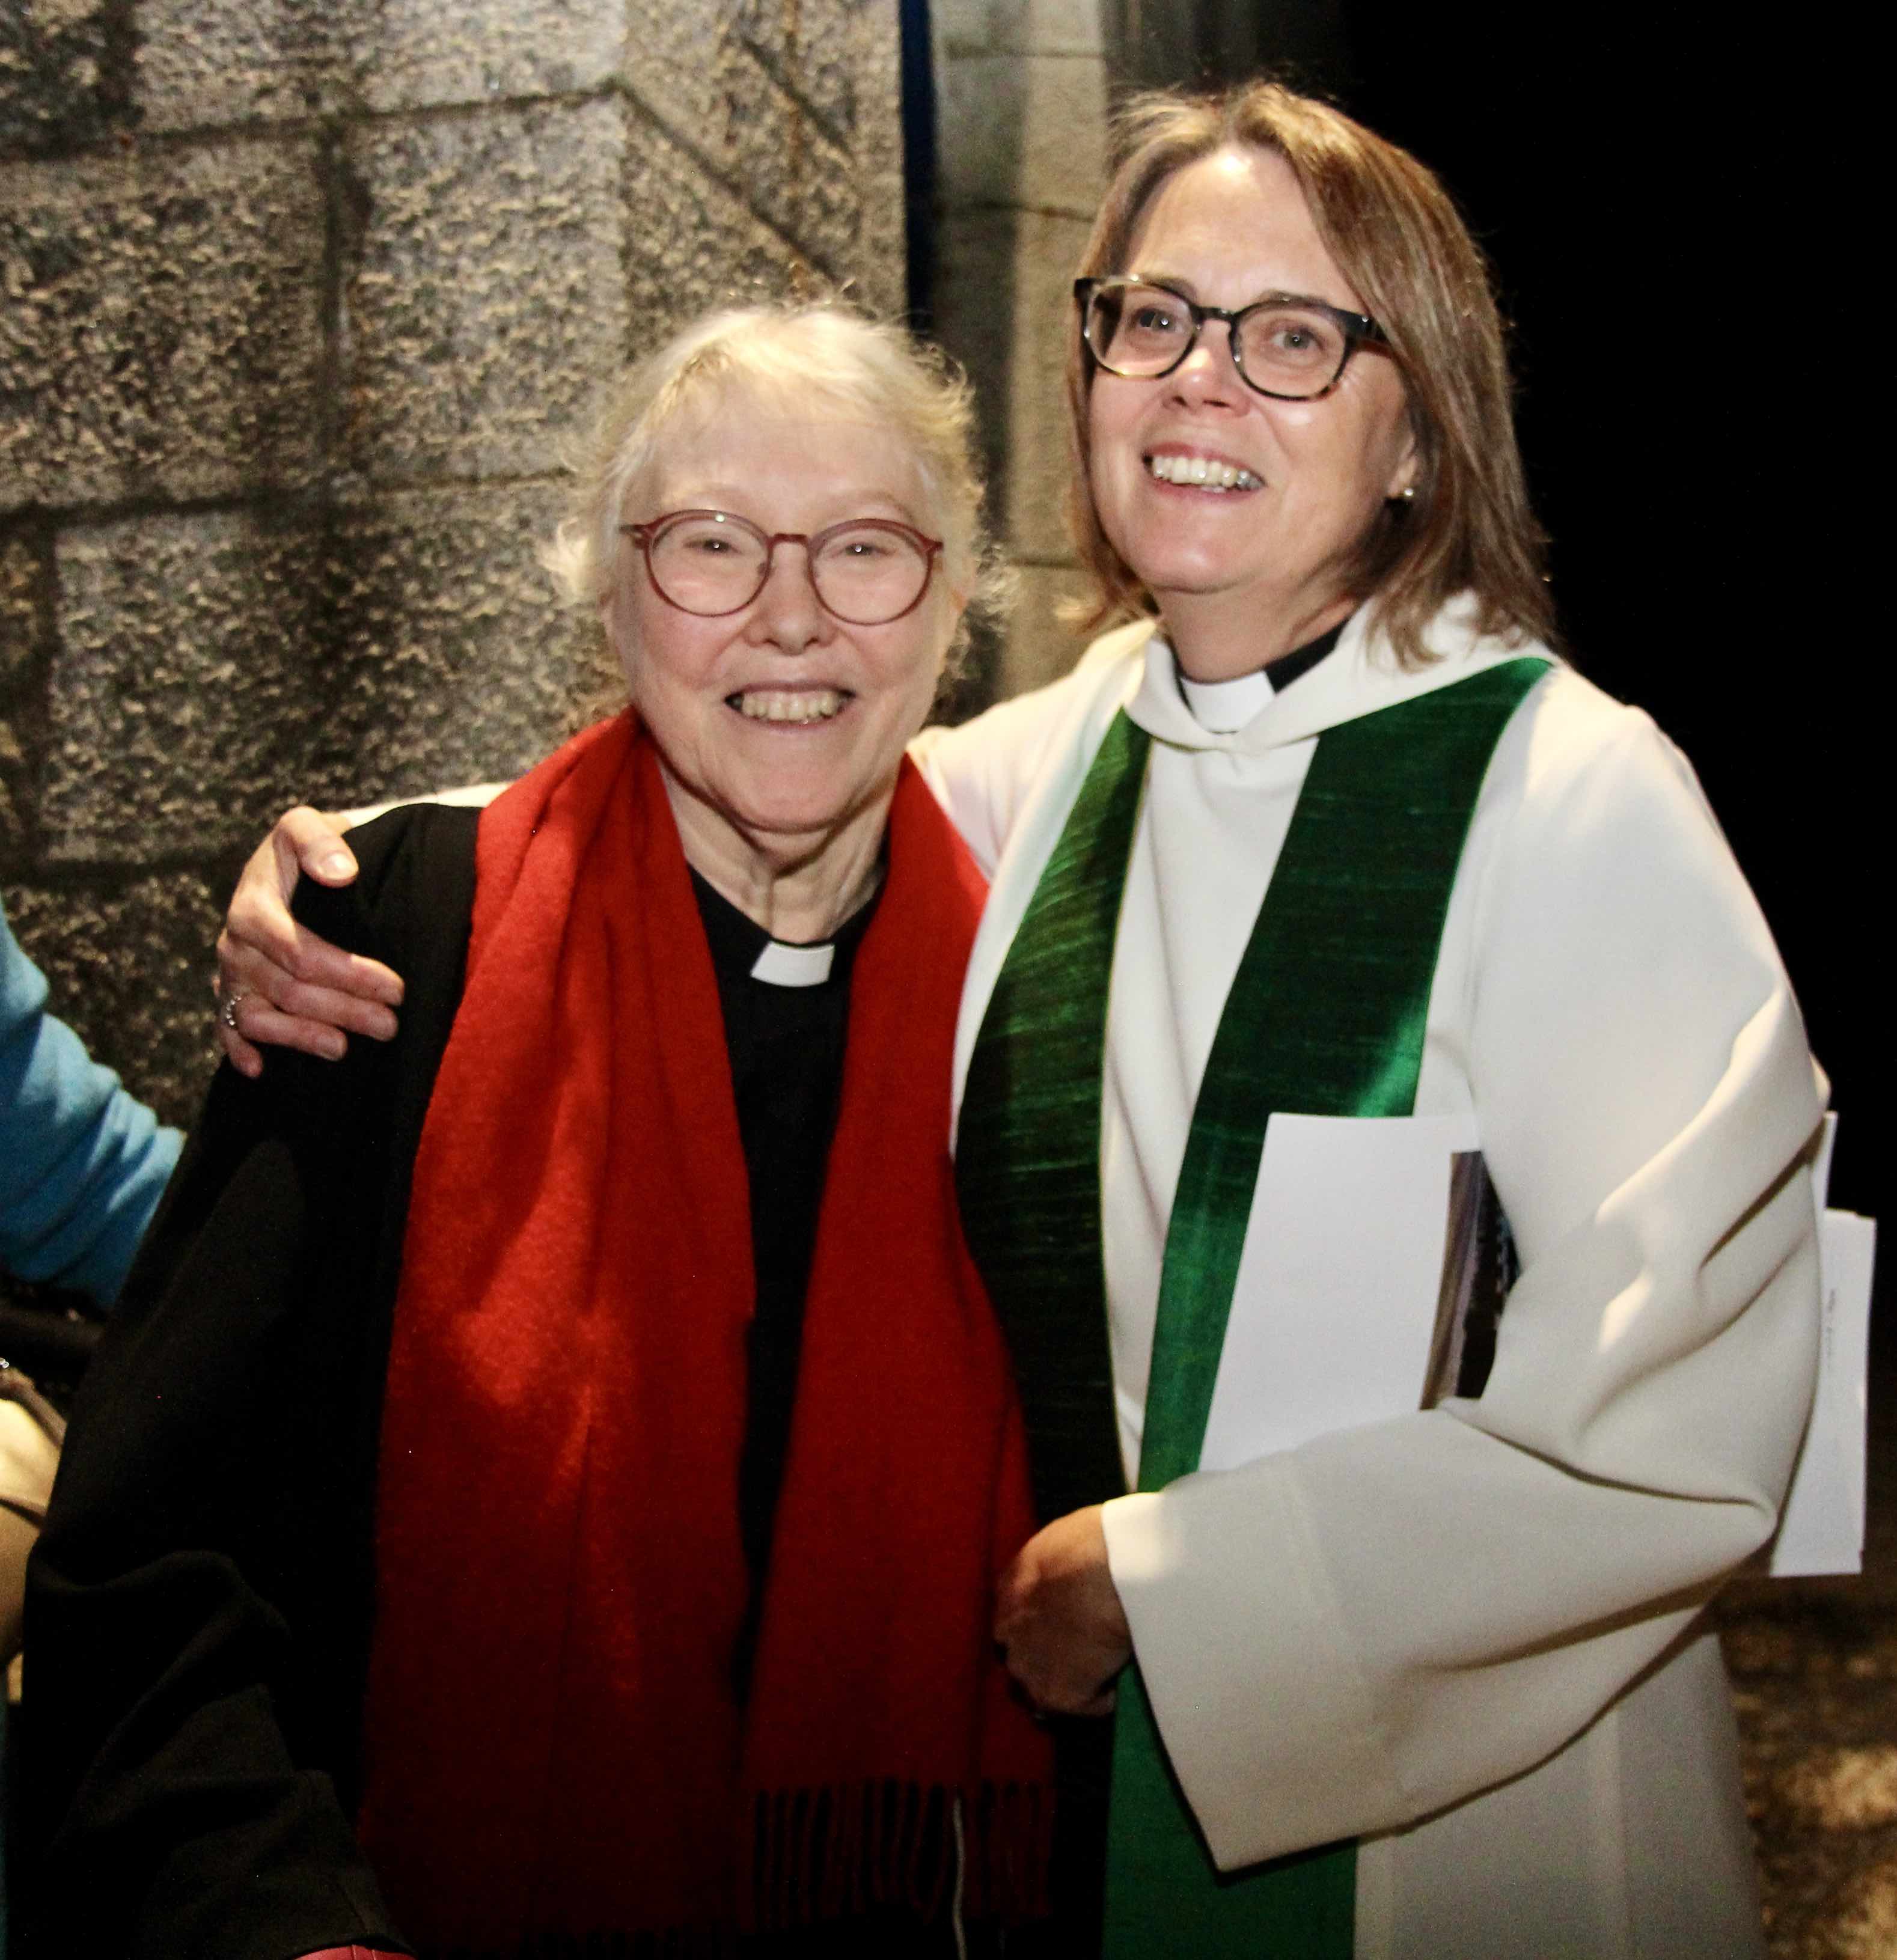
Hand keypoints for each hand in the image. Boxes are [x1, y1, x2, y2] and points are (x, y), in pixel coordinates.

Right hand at [215, 808, 403, 1077]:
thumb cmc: (306, 850)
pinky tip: (262, 1069)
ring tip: (344, 1049)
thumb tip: (342, 871)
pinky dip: (239, 1051)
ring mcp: (231, 971)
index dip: (348, 973)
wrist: (285, 862)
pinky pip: (226, 1028)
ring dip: (301, 1037)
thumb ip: (320, 842)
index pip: (299, 950)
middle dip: (342, 1010)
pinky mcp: (230, 992)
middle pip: (287, 989)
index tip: (395, 987)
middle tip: (390, 1025)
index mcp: (253, 904)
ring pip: (258, 1016)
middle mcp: (236, 942)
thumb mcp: (308, 827)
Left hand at [994, 1505, 1131, 1717]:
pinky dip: (1104, 1701)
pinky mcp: (1060, 1696)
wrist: (1106, 1575)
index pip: (1012, 1616)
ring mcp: (1029, 1667)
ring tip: (1100, 1676)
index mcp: (1008, 1586)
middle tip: (1079, 1653)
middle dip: (1042, 1658)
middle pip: (1019, 1656)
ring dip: (1067, 1683)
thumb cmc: (1091, 1542)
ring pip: (1042, 1688)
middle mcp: (1007, 1631)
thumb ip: (1055, 1563)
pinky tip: (1122, 1685)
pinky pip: (1087, 1707)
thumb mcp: (1062, 1539)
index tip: (1061, 1625)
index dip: (1036, 1625)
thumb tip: (1070, 1568)